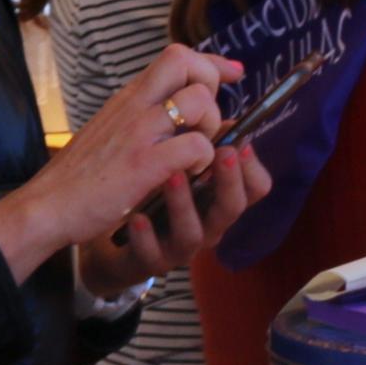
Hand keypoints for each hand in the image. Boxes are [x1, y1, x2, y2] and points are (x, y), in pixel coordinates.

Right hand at [0, 42, 235, 280]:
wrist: (47, 205)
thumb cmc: (79, 175)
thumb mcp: (109, 129)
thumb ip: (140, 114)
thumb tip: (178, 106)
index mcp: (128, 97)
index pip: (177, 55)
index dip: (211, 62)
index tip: (232, 75)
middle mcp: (134, 105)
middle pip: (188, 65)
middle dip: (212, 91)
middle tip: (206, 124)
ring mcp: (140, 133)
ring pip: (199, 103)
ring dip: (209, 128)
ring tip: (195, 154)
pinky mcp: (145, 164)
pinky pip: (196, 146)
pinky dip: (202, 160)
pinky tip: (186, 174)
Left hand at [80, 138, 273, 295]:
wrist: (111, 231)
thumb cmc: (153, 188)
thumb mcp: (178, 158)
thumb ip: (203, 137)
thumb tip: (224, 104)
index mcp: (218, 197)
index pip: (255, 188)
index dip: (253, 168)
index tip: (242, 141)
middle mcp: (207, 223)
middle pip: (232, 208)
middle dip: (230, 181)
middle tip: (223, 152)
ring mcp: (179, 245)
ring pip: (193, 234)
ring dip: (184, 204)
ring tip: (172, 176)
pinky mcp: (150, 260)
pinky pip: (152, 252)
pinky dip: (145, 236)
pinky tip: (136, 218)